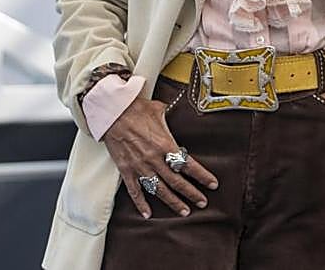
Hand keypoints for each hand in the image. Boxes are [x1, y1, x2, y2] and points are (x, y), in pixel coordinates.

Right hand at [101, 96, 217, 218]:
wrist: (112, 113)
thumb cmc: (136, 109)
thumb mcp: (160, 110)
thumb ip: (171, 117)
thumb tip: (181, 112)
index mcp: (165, 145)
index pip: (188, 165)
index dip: (202, 176)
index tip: (212, 184)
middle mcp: (154, 159)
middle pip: (176, 182)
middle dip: (191, 194)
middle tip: (202, 203)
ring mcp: (139, 167)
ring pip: (159, 190)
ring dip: (173, 202)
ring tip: (184, 211)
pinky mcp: (125, 170)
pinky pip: (135, 191)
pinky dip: (141, 204)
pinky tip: (148, 214)